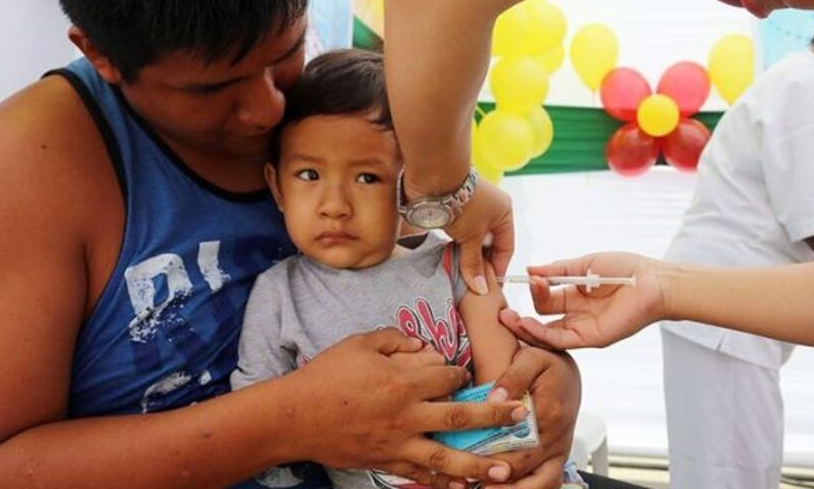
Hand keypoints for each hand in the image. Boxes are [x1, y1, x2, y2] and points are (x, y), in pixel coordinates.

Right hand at [287, 329, 525, 488]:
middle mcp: (407, 415)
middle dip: (495, 416)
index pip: (448, 377)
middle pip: (461, 417)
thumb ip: (395, 339)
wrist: (294, 417)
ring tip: (507, 469)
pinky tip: (463, 486)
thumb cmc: (326, 376)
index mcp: (402, 381)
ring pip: (448, 457)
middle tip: (520, 417)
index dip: (460, 375)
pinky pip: (421, 475)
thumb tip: (423, 345)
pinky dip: (443, 481)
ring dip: (481, 464)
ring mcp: (398, 444)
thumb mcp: (360, 343)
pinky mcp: (386, 463)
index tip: (464, 376)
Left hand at [443, 178, 514, 293]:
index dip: (498, 268)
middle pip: (489, 244)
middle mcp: (491, 209)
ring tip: (458, 272)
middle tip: (472, 283)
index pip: (506, 247)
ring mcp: (472, 208)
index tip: (490, 287)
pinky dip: (455, 245)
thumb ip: (473, 263)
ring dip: (465, 254)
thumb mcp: (470, 237)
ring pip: (472, 239)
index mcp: (504, 212)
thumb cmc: (460, 203)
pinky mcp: (454, 208)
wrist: (433, 176)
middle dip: (480, 263)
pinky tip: (448, 256)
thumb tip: (481, 289)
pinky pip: (459, 233)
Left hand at [484, 347, 579, 488]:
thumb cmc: (547, 364)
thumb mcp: (531, 359)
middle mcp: (557, 438)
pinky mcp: (555, 457)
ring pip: (544, 484)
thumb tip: (494, 397)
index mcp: (550, 414)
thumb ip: (512, 377)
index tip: (473, 467)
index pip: (522, 446)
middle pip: (531, 472)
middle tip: (474, 484)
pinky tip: (500, 487)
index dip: (497, 461)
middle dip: (502, 484)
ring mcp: (558, 451)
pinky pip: (546, 482)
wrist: (568, 372)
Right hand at [499, 252, 665, 349]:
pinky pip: (561, 340)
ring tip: (508, 319)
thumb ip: (557, 270)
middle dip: (521, 314)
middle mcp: (576, 314)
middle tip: (502, 310)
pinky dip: (542, 334)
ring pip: (546, 333)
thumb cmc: (625, 269)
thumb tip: (531, 269)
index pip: (545, 297)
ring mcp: (582, 328)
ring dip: (526, 328)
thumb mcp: (584, 265)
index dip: (535, 289)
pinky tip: (527, 324)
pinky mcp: (591, 338)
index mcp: (574, 295)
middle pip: (541, 318)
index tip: (530, 277)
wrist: (652, 281)